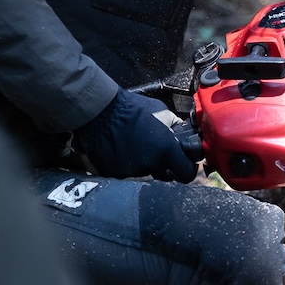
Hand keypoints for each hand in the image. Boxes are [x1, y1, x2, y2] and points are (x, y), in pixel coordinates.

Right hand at [72, 89, 197, 182]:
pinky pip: (126, 173)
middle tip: (157, 152)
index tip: (184, 165)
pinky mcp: (114, 174)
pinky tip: (122, 149)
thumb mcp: (162, 112)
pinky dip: (127, 164)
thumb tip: (182, 136)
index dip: (187, 170)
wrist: (98, 111)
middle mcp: (150, 165)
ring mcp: (130, 172)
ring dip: (144, 164)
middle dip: (165, 166)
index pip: (186, 174)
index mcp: (166, 151)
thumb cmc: (130, 108)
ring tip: (135, 146)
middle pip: (165, 176)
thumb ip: (175, 128)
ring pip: (145, 174)